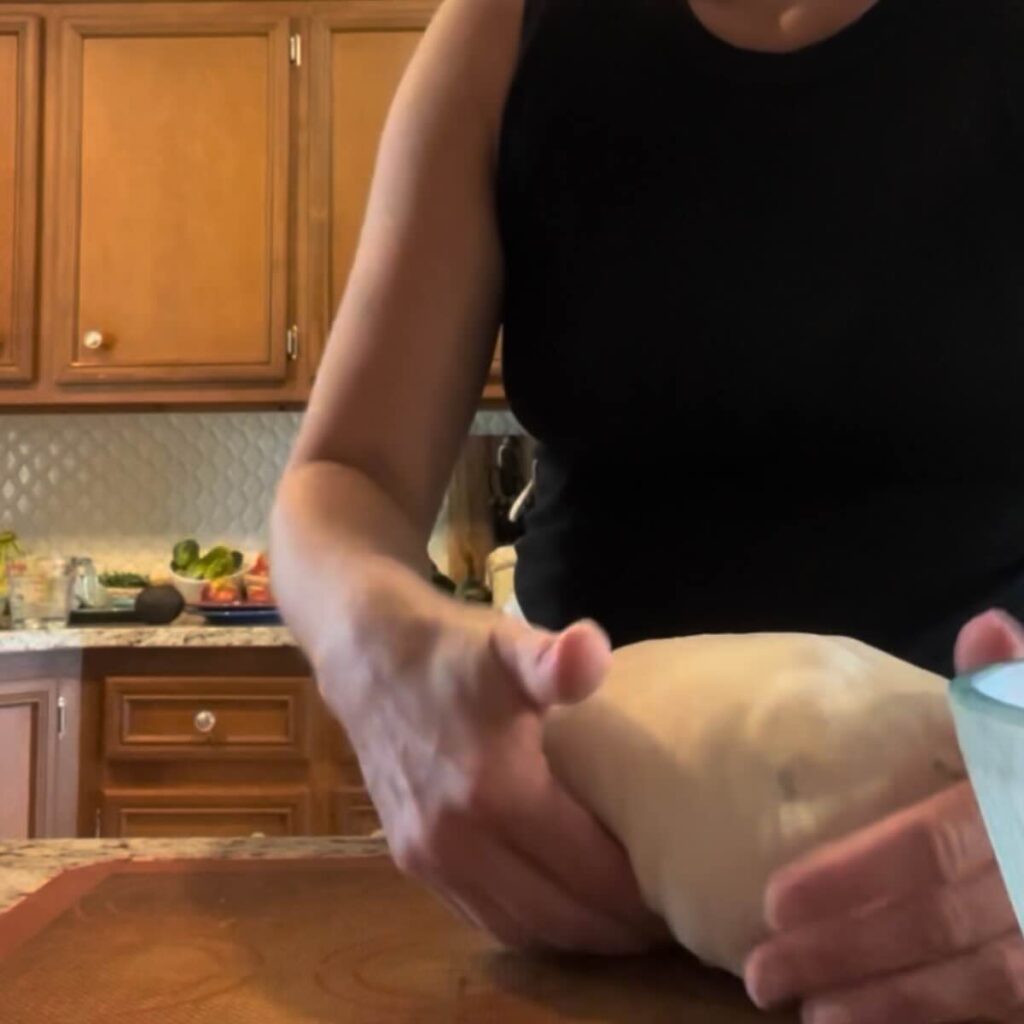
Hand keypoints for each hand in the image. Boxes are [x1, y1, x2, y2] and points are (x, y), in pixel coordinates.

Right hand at [318, 586, 664, 954]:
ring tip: (624, 926)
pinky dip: (529, 928)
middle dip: (619, 927)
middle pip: (560, 913)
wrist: (370, 658)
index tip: (680, 892)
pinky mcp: (412, 861)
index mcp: (494, 792)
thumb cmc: (454, 652)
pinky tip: (559, 915)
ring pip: (521, 927)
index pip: (588, 869)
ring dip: (577, 936)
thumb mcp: (507, 644)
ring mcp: (430, 857)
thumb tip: (593, 648)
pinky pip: (482, 918)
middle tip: (665, 920)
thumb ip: (552, 658)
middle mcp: (459, 840)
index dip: (638, 891)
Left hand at [744, 609, 1023, 1022]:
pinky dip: (931, 1012)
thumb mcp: (1000, 728)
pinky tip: (861, 1021)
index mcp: (1017, 784)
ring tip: (804, 1009)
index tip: (775, 902)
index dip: (863, 875)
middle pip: (954, 915)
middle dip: (855, 945)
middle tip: (763, 972)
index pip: (945, 838)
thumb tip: (988, 625)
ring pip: (988, 974)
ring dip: (891, 996)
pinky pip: (1006, 1001)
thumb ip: (989, 699)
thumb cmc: (1005, 776)